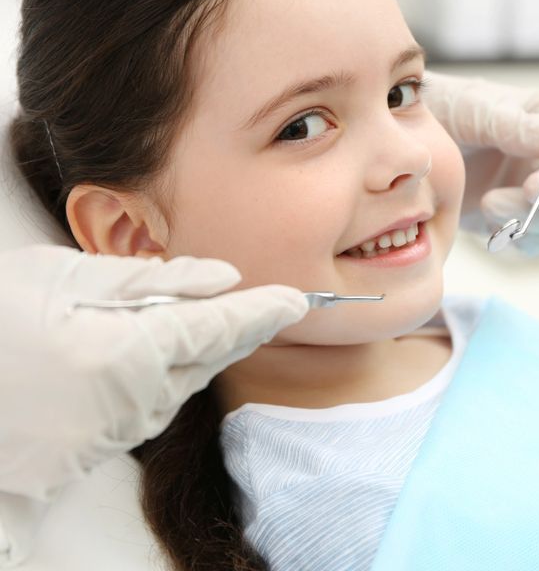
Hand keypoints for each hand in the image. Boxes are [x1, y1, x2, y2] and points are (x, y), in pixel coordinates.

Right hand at [0, 245, 307, 501]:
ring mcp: (127, 424)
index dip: (265, 311)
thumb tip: (220, 277)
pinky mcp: (111, 438)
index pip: (223, 327)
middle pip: (216, 354)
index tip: (299, 301)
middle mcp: (142, 396)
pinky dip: (180, 366)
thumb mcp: (62, 279)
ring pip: (194, 375)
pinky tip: (174, 345)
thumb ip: (147, 280)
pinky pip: (165, 395)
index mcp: (135, 351)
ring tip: (226, 314)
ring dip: (213, 345)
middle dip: (248, 327)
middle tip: (278, 303)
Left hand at [423, 71, 538, 254]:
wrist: (406, 144)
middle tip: (526, 191)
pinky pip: (530, 240)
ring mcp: (529, 190)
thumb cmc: (444, 109)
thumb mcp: (474, 108)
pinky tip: (493, 230)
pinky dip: (518, 240)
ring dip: (530, 217)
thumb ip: (514, 124)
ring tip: (489, 204)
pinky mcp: (510, 217)